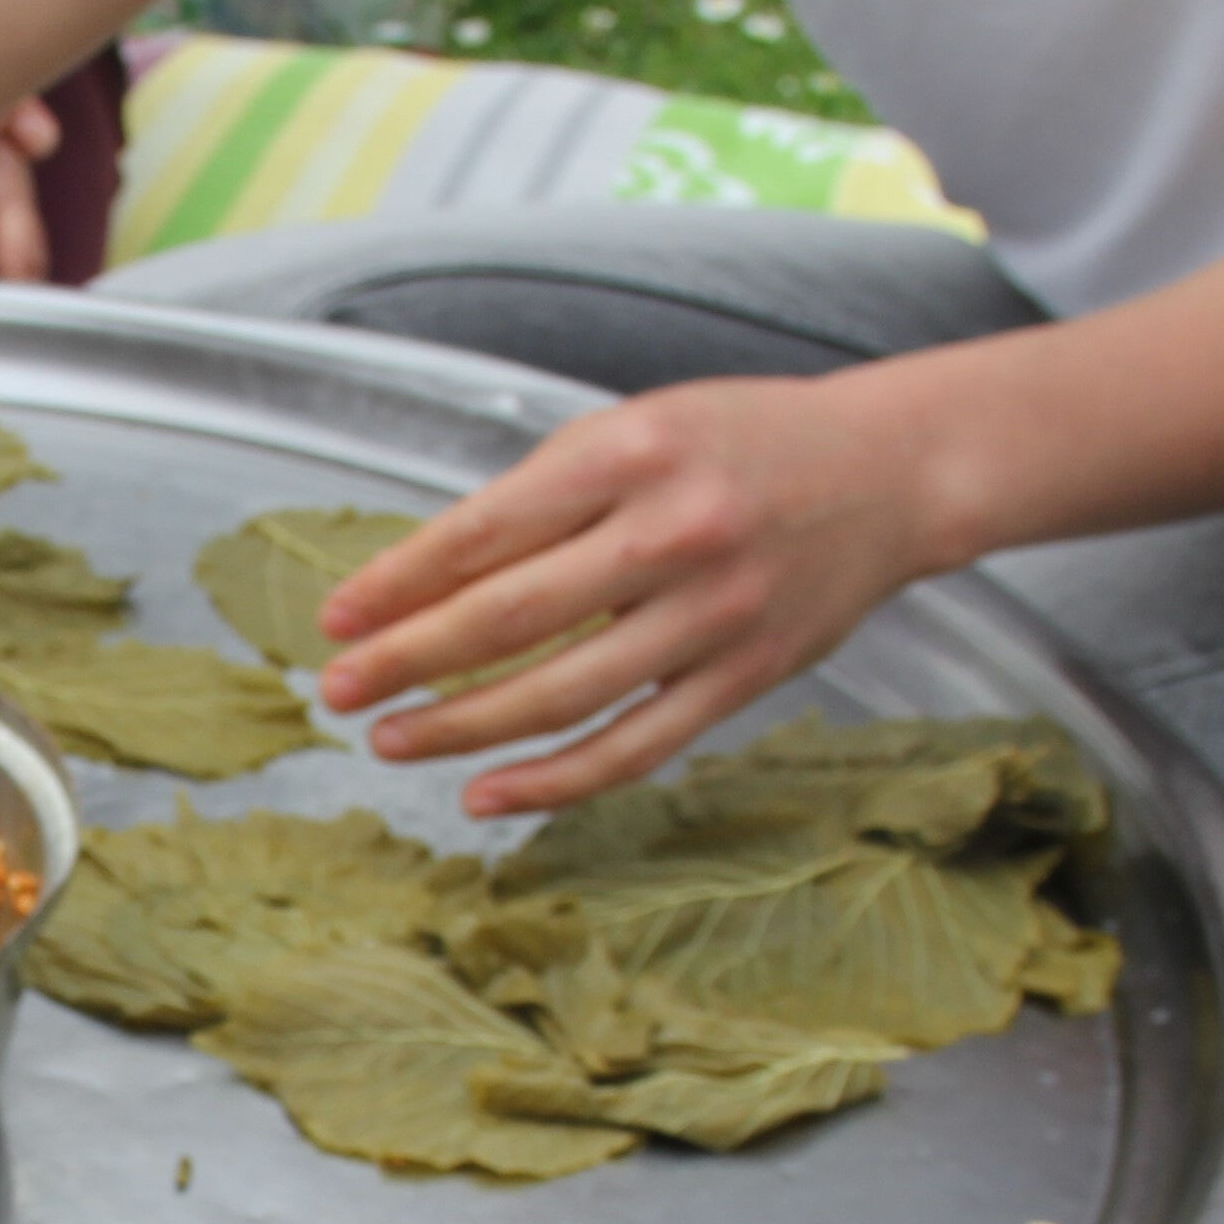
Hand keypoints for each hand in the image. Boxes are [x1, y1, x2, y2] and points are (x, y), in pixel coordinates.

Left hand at [309, 371, 961, 818]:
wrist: (890, 471)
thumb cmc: (741, 443)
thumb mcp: (636, 429)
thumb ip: (543, 497)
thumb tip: (422, 580)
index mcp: (631, 453)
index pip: (484, 531)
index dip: (396, 583)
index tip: (333, 620)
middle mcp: (674, 532)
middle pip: (511, 616)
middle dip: (407, 661)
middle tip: (337, 692)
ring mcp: (715, 614)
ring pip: (564, 694)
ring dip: (463, 728)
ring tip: (393, 742)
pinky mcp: (746, 677)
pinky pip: (635, 745)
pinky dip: (556, 781)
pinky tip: (487, 793)